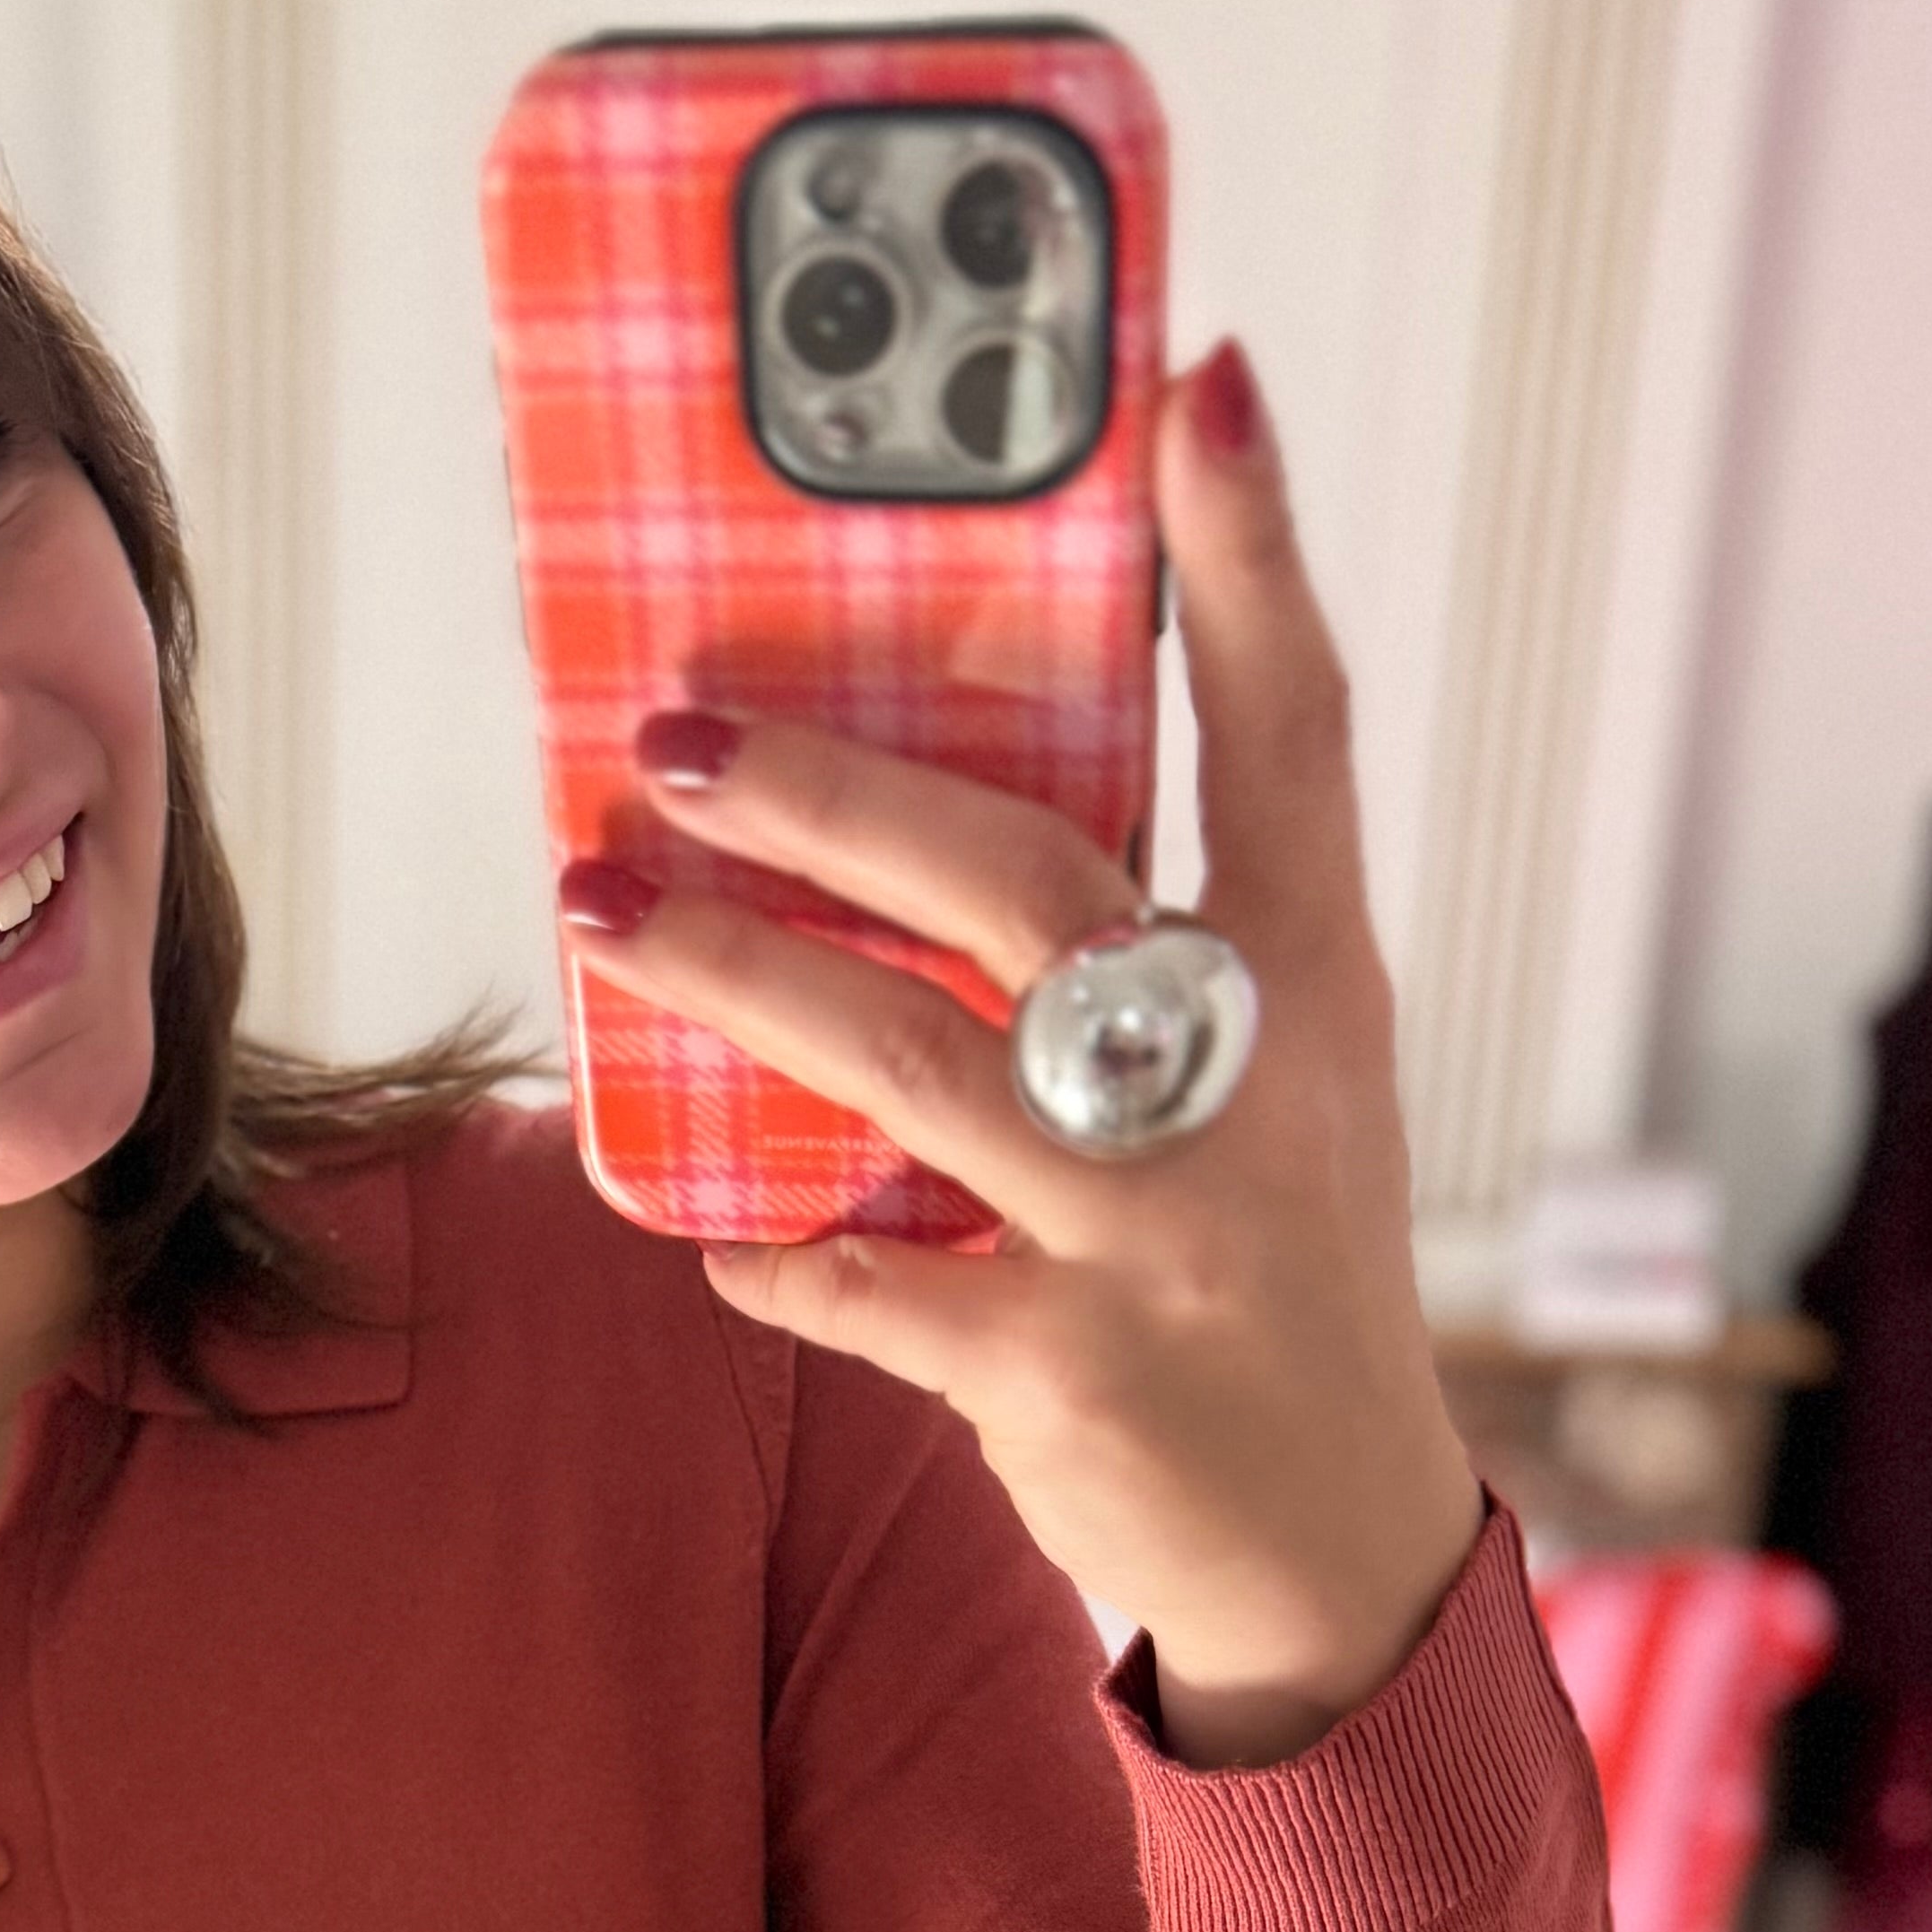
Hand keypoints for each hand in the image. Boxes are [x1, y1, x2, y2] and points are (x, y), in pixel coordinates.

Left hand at [557, 334, 1484, 1768]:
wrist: (1333, 1546)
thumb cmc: (1262, 1266)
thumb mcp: (1265, 1085)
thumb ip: (1142, 948)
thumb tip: (918, 792)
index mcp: (1314, 985)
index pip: (1296, 729)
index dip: (1252, 557)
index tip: (1196, 385)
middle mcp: (1247, 1090)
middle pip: (1028, 881)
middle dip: (834, 795)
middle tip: (668, 733)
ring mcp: (1157, 1238)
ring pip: (909, 1066)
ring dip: (735, 979)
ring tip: (598, 909)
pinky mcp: (1064, 1373)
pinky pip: (868, 1286)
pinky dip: (771, 1255)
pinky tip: (700, 1225)